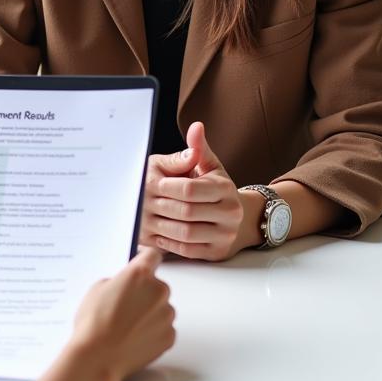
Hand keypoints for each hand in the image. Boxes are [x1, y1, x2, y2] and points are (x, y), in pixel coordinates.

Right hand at [68, 247, 174, 380]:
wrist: (98, 358)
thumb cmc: (94, 323)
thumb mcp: (97, 289)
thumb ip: (118, 282)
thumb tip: (127, 287)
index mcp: (139, 274)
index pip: (152, 255)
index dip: (145, 259)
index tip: (141, 263)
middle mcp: (158, 291)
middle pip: (157, 284)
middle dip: (144, 291)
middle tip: (125, 304)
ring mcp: (166, 315)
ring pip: (161, 307)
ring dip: (150, 311)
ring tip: (128, 325)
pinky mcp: (170, 336)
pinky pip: (164, 327)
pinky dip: (153, 330)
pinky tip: (134, 337)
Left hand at [140, 121, 243, 261]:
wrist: (238, 218)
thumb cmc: (214, 188)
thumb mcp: (208, 165)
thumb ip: (197, 149)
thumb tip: (196, 127)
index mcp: (224, 188)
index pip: (189, 189)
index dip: (167, 187)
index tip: (152, 184)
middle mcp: (230, 212)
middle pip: (186, 212)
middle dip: (161, 207)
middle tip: (143, 203)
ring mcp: (226, 235)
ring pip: (186, 233)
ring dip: (162, 226)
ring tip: (148, 217)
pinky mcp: (217, 252)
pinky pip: (188, 250)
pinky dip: (170, 242)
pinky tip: (158, 232)